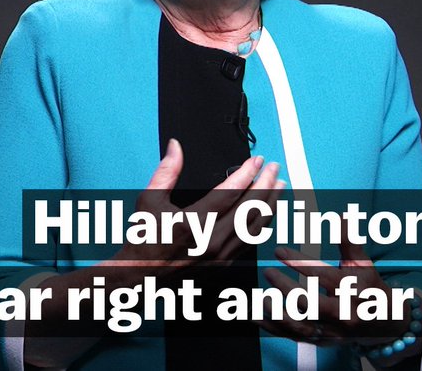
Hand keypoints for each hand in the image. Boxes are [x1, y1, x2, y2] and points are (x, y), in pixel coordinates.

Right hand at [109, 138, 285, 271]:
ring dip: (270, 204)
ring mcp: (220, 255)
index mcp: (194, 223)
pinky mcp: (223, 263)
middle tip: (274, 167)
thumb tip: (176, 147)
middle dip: (266, 184)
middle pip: (250, 209)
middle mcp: (211, 241)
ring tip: (278, 186)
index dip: (246, 173)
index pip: (230, 193)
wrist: (142, 275)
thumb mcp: (150, 199)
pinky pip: (250, 241)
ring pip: (255, 227)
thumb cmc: (144, 239)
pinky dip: (262, 224)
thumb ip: (167, 170)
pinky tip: (266, 213)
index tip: (256, 160)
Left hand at [258, 233, 418, 358]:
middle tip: (267, 272)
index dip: (299, 263)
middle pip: (311, 304)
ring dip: (277, 314)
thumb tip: (340, 216)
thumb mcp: (363, 265)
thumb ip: (349, 241)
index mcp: (352, 291)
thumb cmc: (369, 288)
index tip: (278, 251)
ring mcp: (331, 331)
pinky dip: (273, 329)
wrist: (385, 325)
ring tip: (260, 300)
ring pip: (301, 326)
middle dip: (287, 289)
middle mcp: (342, 314)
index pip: (323, 276)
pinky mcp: (322, 341)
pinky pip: (294, 337)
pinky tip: (256, 317)